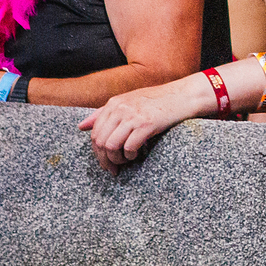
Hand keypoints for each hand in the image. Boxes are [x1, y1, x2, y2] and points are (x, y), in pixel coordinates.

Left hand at [78, 76, 203, 174]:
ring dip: (116, 160)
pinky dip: (130, 156)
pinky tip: (136, 155)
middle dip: (104, 160)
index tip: (105, 162)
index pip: (95, 133)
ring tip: (125, 162)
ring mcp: (133, 116)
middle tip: (113, 169)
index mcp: (114, 103)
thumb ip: (105, 113)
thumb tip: (81, 126)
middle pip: (100, 141)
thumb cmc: (157, 101)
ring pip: (111, 146)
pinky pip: (129, 147)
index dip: (97, 152)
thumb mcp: (129, 102)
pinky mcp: (146, 124)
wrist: (184, 95)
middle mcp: (120, 108)